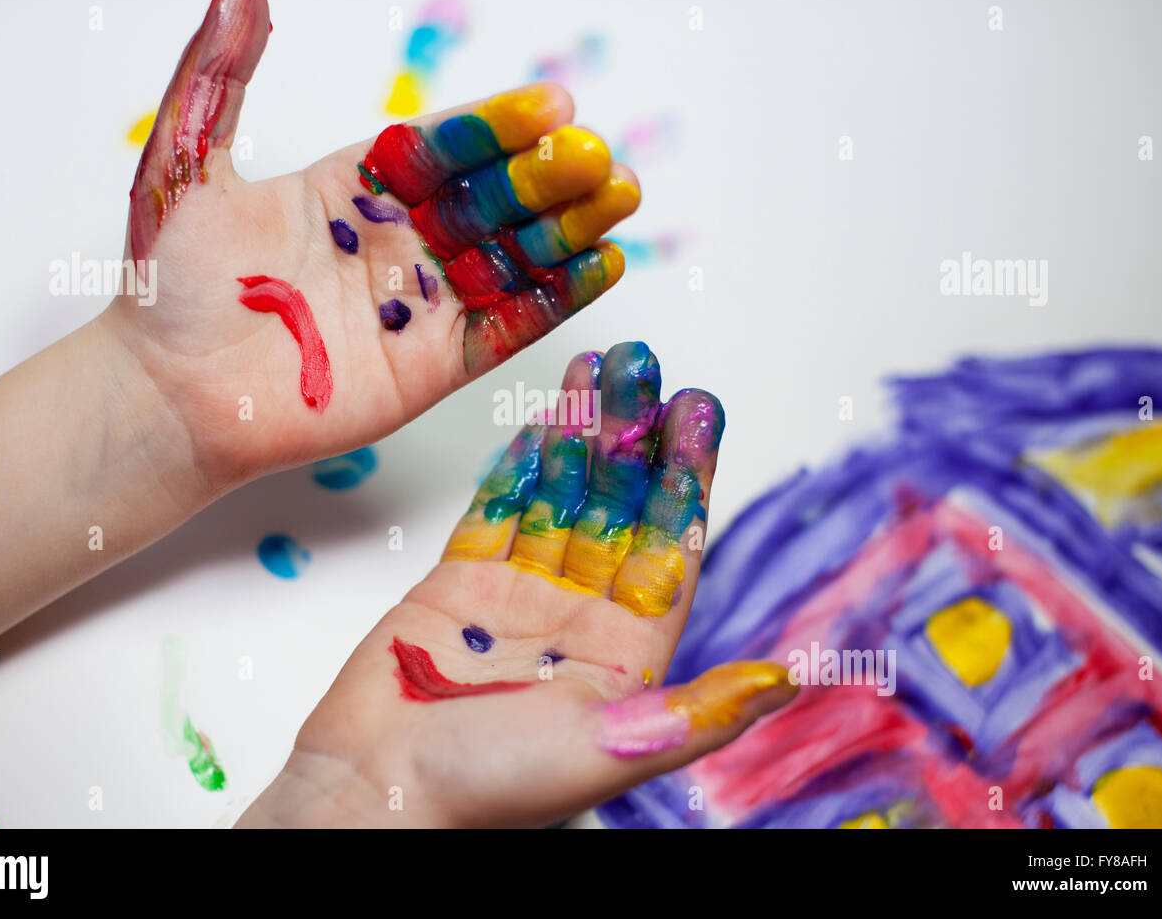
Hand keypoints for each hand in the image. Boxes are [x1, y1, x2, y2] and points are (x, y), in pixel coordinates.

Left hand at [106, 0, 639, 490]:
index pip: (441, 148)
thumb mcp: (184, 165)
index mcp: (353, 188)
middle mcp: (396, 241)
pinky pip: (507, 326)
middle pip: (490, 199)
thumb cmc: (169, 288)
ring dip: (569, 228)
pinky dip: (555, 298)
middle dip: (548, 175)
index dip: (496, 126)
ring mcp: (419, 304)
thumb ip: (221, 76)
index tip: (551, 104)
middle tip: (596, 155)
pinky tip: (601, 265)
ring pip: (510, 257)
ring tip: (621, 196)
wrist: (169, 397)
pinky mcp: (433, 365)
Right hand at [239, 343, 797, 827]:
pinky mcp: (456, 584)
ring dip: (579, 434)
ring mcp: (514, 598)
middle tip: (647, 368)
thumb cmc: (488, 790)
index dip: (684, 481)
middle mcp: (576, 621)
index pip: (667, 551)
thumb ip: (699, 710)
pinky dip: (517, 465)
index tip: (698, 415)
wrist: (372, 793)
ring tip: (600, 368)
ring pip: (557, 499)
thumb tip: (790, 680)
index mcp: (623, 657)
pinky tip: (544, 418)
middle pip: (614, 511)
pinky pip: (494, 510)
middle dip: (632, 438)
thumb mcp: (610, 749)